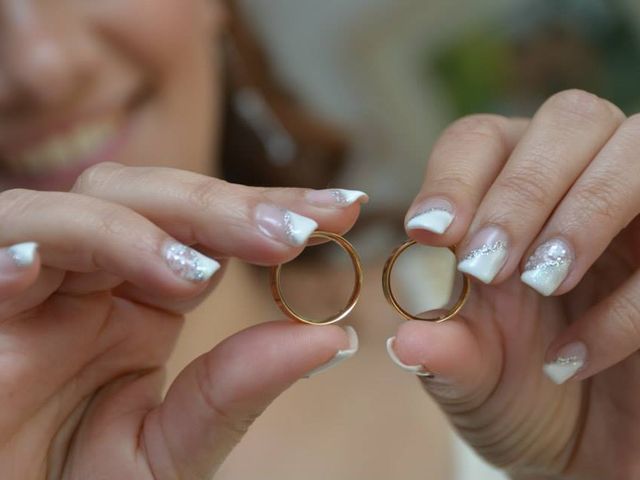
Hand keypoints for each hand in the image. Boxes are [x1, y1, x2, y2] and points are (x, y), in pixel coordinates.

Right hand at [0, 163, 365, 478]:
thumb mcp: (170, 449)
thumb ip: (236, 391)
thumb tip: (333, 337)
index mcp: (141, 298)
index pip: (209, 230)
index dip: (270, 211)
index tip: (341, 210)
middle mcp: (90, 277)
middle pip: (148, 198)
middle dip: (222, 207)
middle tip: (294, 229)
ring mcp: (29, 284)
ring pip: (72, 210)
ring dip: (136, 231)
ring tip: (195, 275)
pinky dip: (17, 252)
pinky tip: (42, 269)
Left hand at [388, 90, 639, 478]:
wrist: (581, 447)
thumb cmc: (516, 395)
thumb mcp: (470, 379)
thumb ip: (445, 353)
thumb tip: (406, 337)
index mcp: (504, 197)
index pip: (480, 140)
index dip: (453, 177)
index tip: (429, 235)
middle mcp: (576, 185)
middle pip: (568, 119)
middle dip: (523, 189)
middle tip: (486, 265)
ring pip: (637, 146)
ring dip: (584, 211)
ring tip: (542, 281)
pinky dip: (626, 304)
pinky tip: (572, 358)